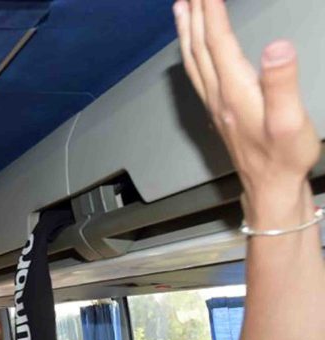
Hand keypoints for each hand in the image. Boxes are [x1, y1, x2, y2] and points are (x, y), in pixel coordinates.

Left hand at [174, 0, 318, 226]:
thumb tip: (277, 48)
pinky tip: (194, 48)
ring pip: (194, 61)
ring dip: (188, 32)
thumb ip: (282, 83)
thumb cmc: (284, 158)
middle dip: (196, 15)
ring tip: (182, 8)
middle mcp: (219, 96)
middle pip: (201, 48)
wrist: (272, 189)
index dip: (212, 14)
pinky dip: (193, 52)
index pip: (218, 44)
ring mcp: (216, 104)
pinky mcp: (220, 111)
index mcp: (235, 92)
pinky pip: (199, 73)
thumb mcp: (290, 121)